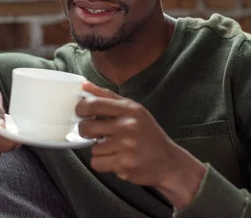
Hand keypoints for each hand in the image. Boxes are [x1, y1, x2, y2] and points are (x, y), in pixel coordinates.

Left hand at [76, 82, 206, 209]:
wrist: (169, 162)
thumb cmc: (148, 134)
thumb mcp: (134, 110)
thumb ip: (108, 97)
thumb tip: (84, 86)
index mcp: (129, 109)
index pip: (94, 104)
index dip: (80, 108)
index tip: (80, 113)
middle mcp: (128, 125)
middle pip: (87, 127)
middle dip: (85, 131)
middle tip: (94, 134)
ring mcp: (127, 145)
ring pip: (92, 148)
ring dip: (100, 150)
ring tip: (115, 149)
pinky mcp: (124, 164)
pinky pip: (97, 162)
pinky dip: (103, 163)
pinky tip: (116, 160)